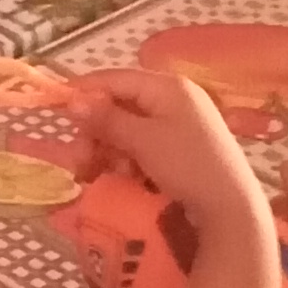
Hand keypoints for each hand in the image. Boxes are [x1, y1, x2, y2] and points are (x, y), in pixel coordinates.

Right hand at [73, 65, 272, 236]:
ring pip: (127, 130)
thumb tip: (72, 100)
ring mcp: (178, 125)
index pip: (116, 78)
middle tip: (80, 159)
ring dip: (109, 151)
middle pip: (119, 106)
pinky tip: (122, 178)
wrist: (230, 208)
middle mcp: (173, 100)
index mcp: (168, 86)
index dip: (85, 92)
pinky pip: (141, 147)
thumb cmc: (187, 165)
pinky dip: (126, 160)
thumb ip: (106, 119)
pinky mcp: (179, 149)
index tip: (58, 110)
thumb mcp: (143, 141)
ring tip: (100, 174)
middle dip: (96, 132)